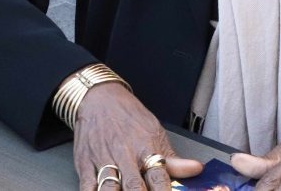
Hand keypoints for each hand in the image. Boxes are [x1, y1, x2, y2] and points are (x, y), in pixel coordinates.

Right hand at [72, 82, 203, 189]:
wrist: (100, 99)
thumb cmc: (130, 117)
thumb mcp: (156, 132)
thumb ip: (173, 159)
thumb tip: (195, 169)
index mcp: (146, 149)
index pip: (159, 176)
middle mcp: (126, 156)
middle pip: (134, 186)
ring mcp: (104, 161)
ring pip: (109, 188)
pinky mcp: (85, 165)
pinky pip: (87, 187)